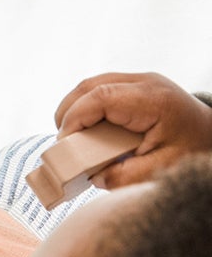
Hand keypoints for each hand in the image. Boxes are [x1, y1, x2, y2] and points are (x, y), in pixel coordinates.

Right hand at [54, 71, 211, 187]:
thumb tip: (93, 176)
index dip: (74, 119)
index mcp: (153, 100)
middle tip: (63, 144)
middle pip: (89, 86)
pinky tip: (86, 128)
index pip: (99, 98)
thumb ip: (126, 176)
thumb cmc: (194, 150)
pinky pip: (100, 88)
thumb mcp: (163, 169)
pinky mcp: (135, 85)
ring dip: (74, 109)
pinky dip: (86, 106)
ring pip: (91, 85)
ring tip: (71, 137)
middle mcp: (145, 82)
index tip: (64, 144)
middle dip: (67, 113)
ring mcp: (140, 80)